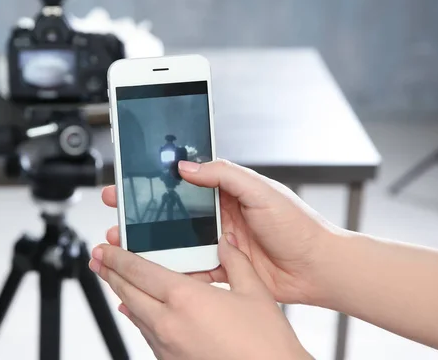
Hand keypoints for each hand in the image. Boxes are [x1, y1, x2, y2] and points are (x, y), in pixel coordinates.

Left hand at [89, 233, 309, 359]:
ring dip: (121, 294)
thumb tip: (226, 242)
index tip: (104, 249)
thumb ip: (235, 261)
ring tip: (114, 281)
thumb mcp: (255, 293)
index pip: (138, 271)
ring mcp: (166, 346)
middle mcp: (168, 323)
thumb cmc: (266, 345)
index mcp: (185, 299)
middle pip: (127, 292)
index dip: (117, 257)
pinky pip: (145, 334)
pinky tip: (135, 312)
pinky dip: (137, 317)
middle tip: (98, 260)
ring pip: (133, 314)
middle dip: (109, 273)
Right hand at [102, 159, 336, 303]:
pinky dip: (174, 270)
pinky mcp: (224, 268)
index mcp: (227, 191)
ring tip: (127, 241)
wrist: (320, 268)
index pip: (184, 180)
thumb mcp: (261, 190)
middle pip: (173, 211)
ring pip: (177, 240)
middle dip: (143, 211)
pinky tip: (155, 270)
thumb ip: (224, 175)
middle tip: (118, 210)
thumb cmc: (298, 225)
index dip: (156, 179)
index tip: (132, 178)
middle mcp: (220, 215)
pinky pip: (192, 268)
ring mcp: (220, 242)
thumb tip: (187, 167)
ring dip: (152, 241)